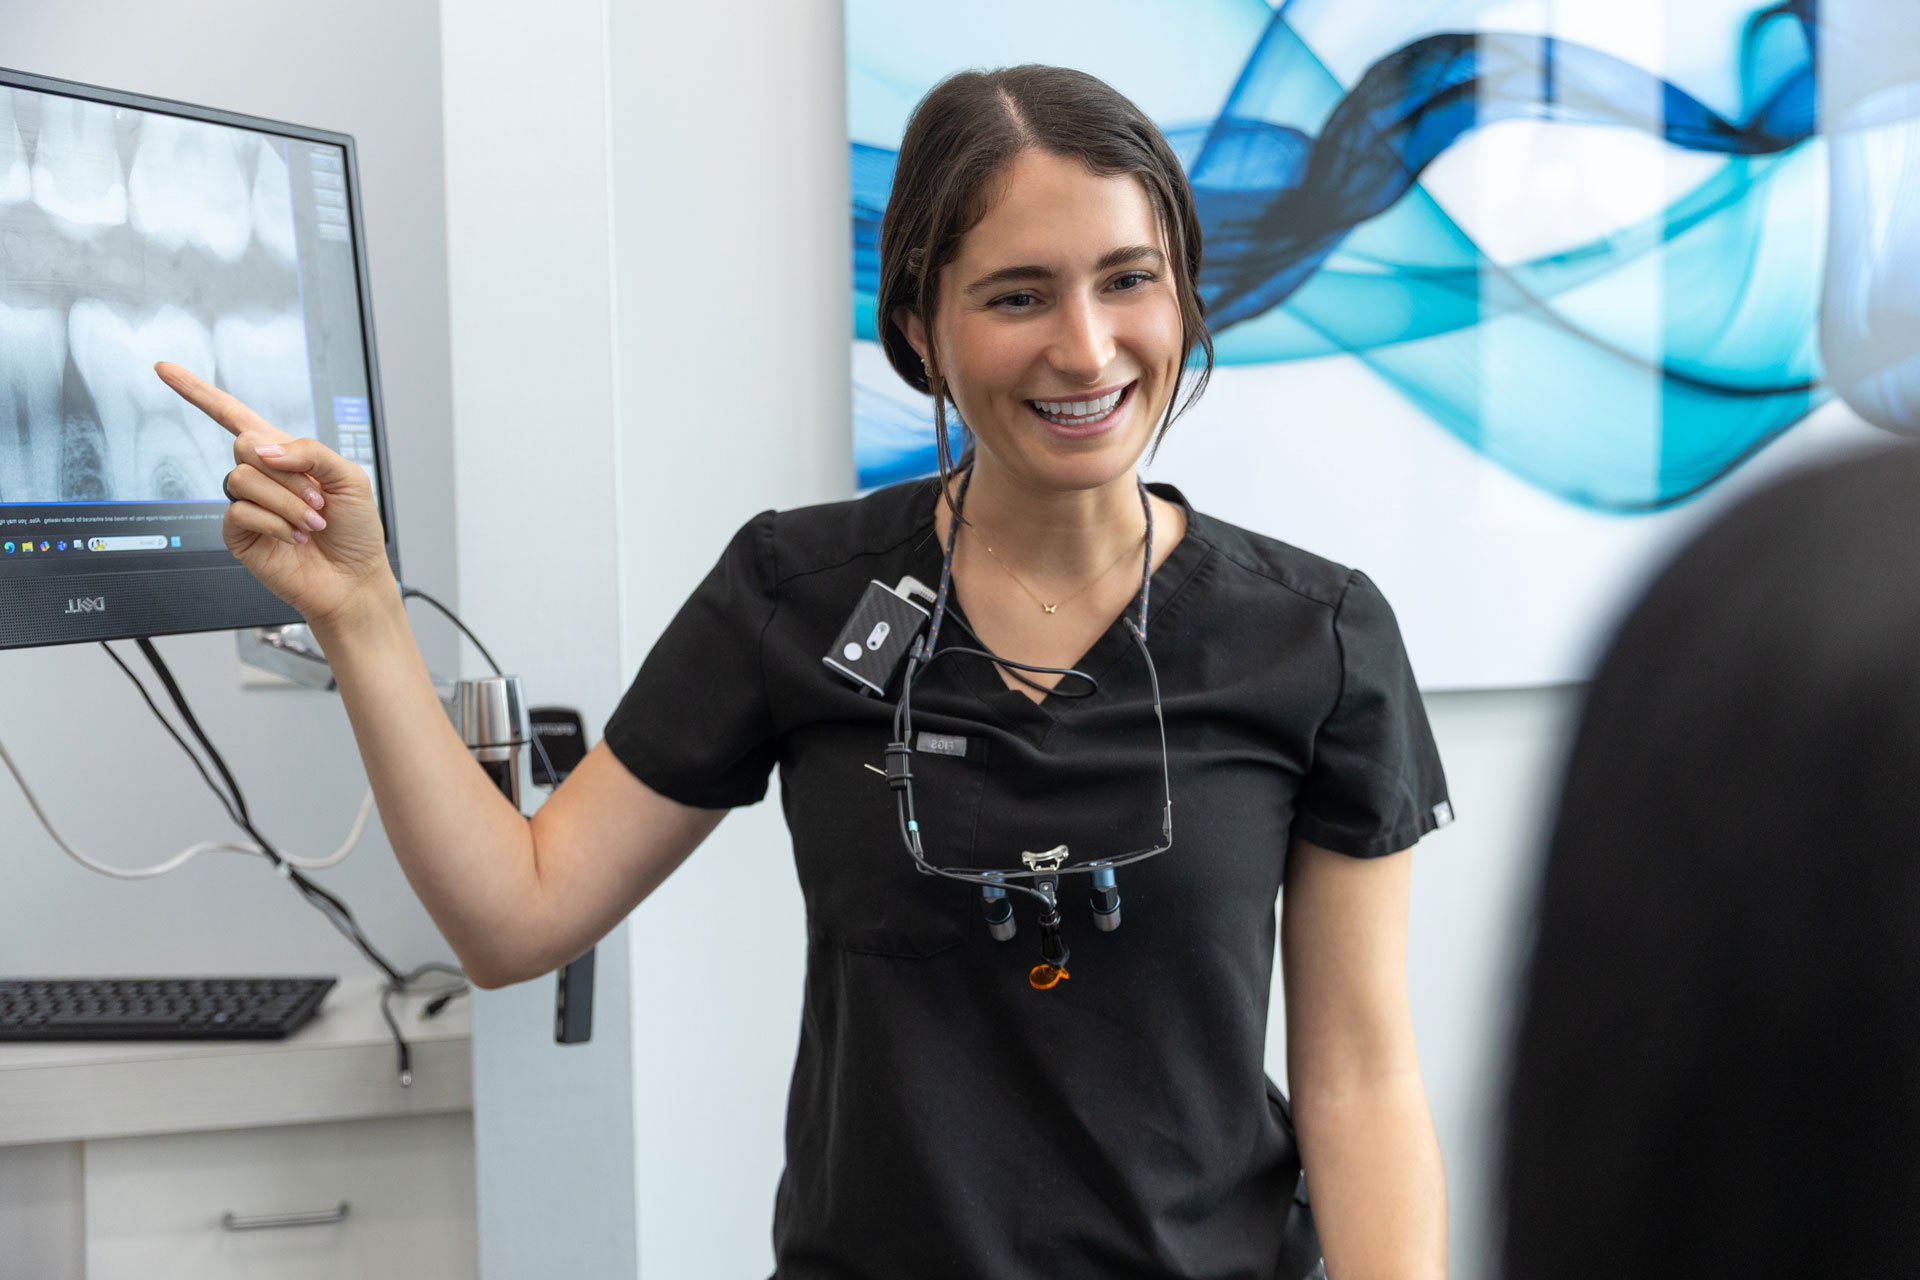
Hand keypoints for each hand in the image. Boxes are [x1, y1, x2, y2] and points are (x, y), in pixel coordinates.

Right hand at [154, 361, 394, 629]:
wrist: (352, 578)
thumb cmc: (356, 529)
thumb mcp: (349, 476)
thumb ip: (310, 451)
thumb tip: (263, 449)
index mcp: (284, 455)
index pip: (234, 415)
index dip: (199, 392)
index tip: (164, 369)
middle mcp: (261, 476)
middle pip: (244, 444)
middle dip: (288, 472)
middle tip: (317, 499)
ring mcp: (247, 505)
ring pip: (243, 479)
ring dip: (286, 501)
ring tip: (312, 522)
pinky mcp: (238, 534)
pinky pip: (240, 512)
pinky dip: (275, 523)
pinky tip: (294, 537)